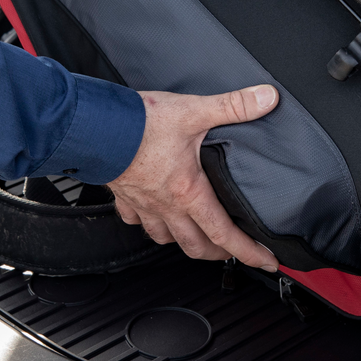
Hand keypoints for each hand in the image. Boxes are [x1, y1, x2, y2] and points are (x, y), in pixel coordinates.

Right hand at [109, 86, 280, 270]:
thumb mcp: (194, 110)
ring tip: (197, 236)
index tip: (266, 261)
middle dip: (218, 254)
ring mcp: (143, 204)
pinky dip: (149, 224)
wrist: (94, 126)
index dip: (249, 251)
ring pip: (165, 238)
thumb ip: (234, 105)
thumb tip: (266, 99)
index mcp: (188, 191)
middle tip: (235, 252)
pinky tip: (154, 217)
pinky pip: (136, 221)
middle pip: (195, 245)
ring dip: (184, 242)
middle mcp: (166, 205)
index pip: (224, 233)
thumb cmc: (138, 123)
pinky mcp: (124, 196)